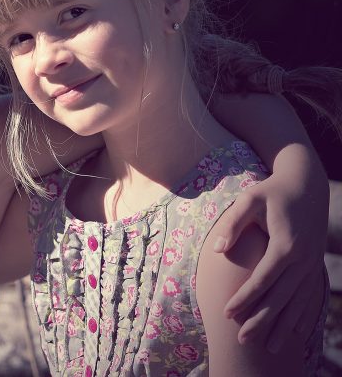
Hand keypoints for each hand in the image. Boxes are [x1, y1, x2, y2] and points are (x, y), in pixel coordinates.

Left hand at [210, 171, 328, 351]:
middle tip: (242, 340)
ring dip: (282, 326)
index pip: (262, 280)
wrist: (306, 184)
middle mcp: (303, 259)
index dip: (245, 298)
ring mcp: (312, 264)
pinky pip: (309, 296)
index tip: (227, 313)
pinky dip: (302, 316)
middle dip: (260, 320)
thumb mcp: (249, 200)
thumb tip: (217, 249)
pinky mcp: (314, 264)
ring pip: (297, 302)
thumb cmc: (272, 191)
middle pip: (280, 298)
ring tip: (267, 348)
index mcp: (285, 245)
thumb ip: (233, 224)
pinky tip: (294, 333)